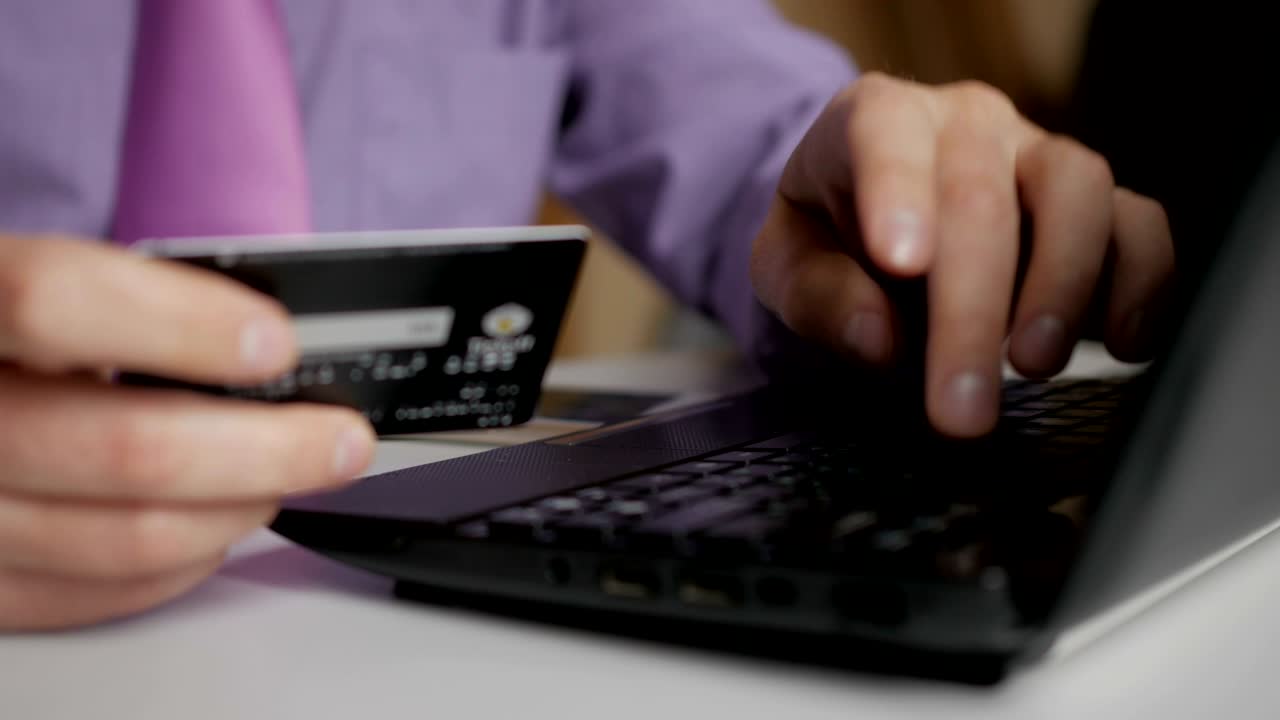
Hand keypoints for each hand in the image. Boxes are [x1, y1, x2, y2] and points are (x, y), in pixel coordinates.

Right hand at [0, 235, 375, 630]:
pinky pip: (99, 595)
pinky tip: (213, 521)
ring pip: (129, 538)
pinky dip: (185, 560)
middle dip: (270, 447)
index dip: (180, 324)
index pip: (53, 302)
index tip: (275, 343)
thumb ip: (132, 302)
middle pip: (127, 448)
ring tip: (284, 478)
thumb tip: (270, 345)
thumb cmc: (6, 340)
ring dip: (240, 509)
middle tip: (340, 439)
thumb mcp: (40, 282)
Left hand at [751, 73, 1173, 437]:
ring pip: (1078, 189)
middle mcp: (967, 124)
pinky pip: (1139, 224)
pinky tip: (1124, 344)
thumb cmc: (830, 238)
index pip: (886, 135)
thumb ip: (818, 297)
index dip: (897, 193)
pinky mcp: (1095, 205)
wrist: (881, 228)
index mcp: (877, 119)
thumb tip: (879, 338)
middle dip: (972, 309)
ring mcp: (1039, 156)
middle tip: (960, 404)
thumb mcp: (787, 267)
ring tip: (1032, 366)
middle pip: (982, 194)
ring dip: (1063, 286)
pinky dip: (1144, 282)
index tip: (903, 264)